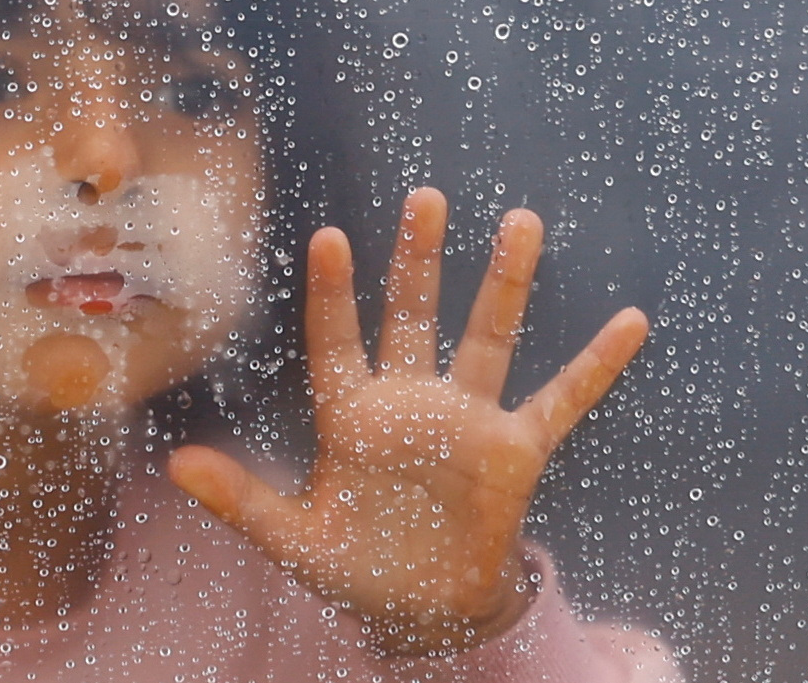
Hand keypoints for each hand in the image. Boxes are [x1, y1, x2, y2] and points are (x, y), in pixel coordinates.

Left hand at [168, 187, 647, 655]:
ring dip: (505, 282)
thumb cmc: (354, 566)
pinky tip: (630, 322)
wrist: (423, 610)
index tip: (329, 235)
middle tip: (425, 196)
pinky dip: (596, 366)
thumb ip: (242, 500)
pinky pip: (562, 400)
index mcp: (353, 417)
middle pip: (414, 316)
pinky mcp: (515, 450)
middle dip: (418, 260)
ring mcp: (466, 420)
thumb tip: (177, 462)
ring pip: (487, 337)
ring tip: (521, 220)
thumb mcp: (294, 539)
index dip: (334, 295)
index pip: (337, 343)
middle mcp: (411, 402)